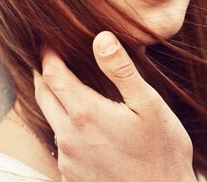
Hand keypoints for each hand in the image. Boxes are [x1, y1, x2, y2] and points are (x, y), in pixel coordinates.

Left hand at [34, 31, 196, 181]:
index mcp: (86, 114)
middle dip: (43, 74)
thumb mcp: (149, 104)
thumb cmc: (162, 153)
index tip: (47, 41)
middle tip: (47, 58)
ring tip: (68, 88)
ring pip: (52, 121)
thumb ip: (121, 70)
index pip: (53, 75)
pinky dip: (66, 127)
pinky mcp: (72, 178)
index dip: (48, 54)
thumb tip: (101, 38)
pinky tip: (84, 125)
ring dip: (55, 101)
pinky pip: (61, 145)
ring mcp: (68, 161)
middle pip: (43, 96)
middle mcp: (69, 138)